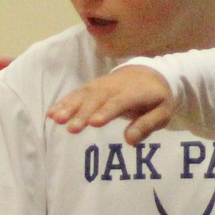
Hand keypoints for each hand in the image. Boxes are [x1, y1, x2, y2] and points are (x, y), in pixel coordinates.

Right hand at [45, 66, 174, 141]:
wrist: (150, 73)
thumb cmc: (157, 98)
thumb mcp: (163, 113)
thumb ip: (148, 125)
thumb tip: (130, 140)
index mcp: (135, 92)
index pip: (118, 102)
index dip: (106, 111)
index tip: (94, 123)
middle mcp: (115, 86)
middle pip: (97, 99)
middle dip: (83, 113)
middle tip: (71, 129)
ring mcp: (102, 84)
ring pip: (84, 94)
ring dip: (69, 106)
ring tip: (55, 119)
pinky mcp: (93, 86)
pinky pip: (77, 93)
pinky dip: (64, 102)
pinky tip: (52, 113)